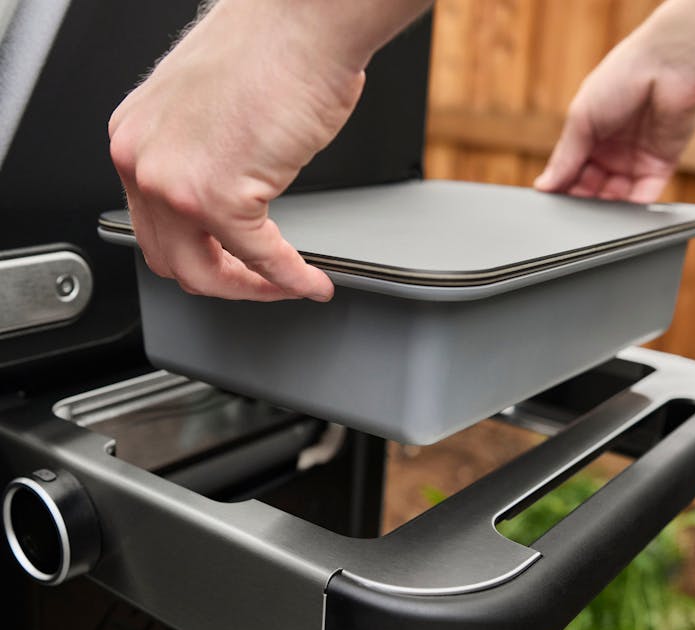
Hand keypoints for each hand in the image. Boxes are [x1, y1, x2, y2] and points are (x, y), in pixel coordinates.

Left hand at [108, 0, 365, 301]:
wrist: (303, 19)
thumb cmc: (271, 50)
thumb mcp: (211, 113)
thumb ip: (204, 162)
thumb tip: (230, 207)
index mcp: (137, 139)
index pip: (156, 226)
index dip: (201, 256)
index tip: (236, 264)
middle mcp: (143, 161)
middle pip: (173, 259)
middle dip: (224, 282)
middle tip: (260, 285)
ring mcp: (175, 182)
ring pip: (205, 272)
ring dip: (251, 288)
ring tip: (285, 287)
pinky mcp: (218, 196)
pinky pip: (260, 257)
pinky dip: (289, 277)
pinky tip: (309, 280)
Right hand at [534, 35, 694, 202]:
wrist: (672, 64)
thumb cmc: (624, 76)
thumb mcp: (581, 118)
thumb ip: (564, 157)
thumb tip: (544, 186)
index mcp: (588, 134)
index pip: (570, 171)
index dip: (562, 187)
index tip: (554, 203)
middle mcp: (611, 149)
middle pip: (591, 188)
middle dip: (583, 200)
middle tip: (576, 209)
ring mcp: (635, 159)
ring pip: (615, 197)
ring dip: (606, 208)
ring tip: (598, 213)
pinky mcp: (660, 166)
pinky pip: (644, 195)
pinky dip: (633, 208)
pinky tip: (621, 214)